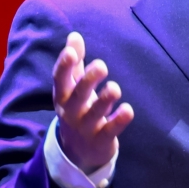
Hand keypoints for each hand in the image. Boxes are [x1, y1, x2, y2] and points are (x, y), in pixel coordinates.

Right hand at [51, 32, 135, 174]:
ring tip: (115, 88)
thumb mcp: (72, 88)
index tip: (70, 52)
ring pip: (94, 113)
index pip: (60, 79)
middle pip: (78, 95)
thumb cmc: (77, 110)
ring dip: (104, 100)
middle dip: (88, 80)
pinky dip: (118, 121)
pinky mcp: (101, 140)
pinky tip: (128, 110)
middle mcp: (71, 112)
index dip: (64, 66)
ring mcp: (85, 127)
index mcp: (63, 96)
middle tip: (101, 65)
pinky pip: (110, 130)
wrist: (78, 151)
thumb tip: (74, 35)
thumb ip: (74, 63)